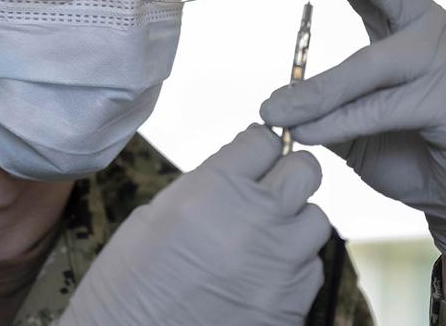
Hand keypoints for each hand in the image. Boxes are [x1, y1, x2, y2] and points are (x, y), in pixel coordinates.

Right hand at [59, 125, 330, 325]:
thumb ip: (209, 185)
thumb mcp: (158, 212)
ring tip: (264, 236)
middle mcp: (256, 221)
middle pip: (305, 169)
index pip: (264, 140)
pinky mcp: (291, 305)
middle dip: (286, 173)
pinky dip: (294, 266)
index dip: (256, 146)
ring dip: (294, 222)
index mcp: (215, 189)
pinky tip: (263, 273)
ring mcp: (280, 265)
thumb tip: (242, 171)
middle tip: (267, 188)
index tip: (250, 155)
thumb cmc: (129, 278)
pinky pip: (311, 268)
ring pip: (316, 219)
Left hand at [248, 0, 445, 262]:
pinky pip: (380, 107)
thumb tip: (274, 104)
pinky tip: (304, 133)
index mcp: (404, 23)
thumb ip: (323, 103)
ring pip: (367, 64)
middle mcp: (427, 29)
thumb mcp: (354, 122)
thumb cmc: (410, 150)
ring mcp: (445, 59)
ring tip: (271, 111)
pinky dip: (337, 121)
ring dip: (314, 91)